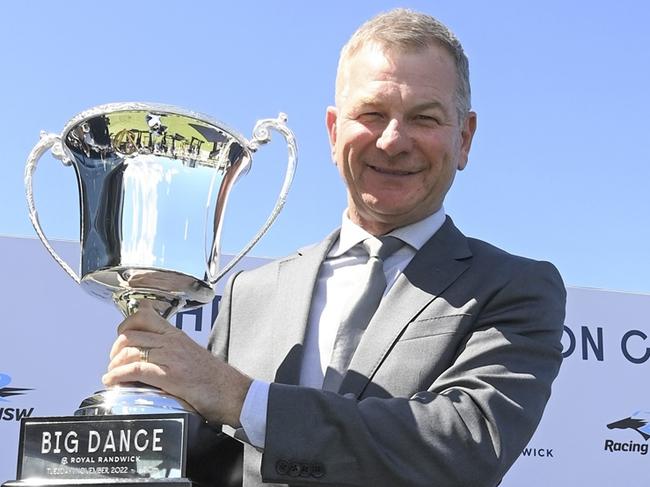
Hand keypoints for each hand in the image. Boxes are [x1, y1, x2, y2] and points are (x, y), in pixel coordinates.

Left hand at [102, 301, 251, 426]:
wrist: (233, 392)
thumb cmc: (217, 379)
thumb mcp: (193, 356)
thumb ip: (174, 352)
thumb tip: (155, 358)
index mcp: (178, 336)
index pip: (146, 315)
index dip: (127, 324)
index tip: (121, 335)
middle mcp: (173, 342)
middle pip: (131, 333)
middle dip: (115, 347)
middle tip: (114, 359)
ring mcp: (171, 358)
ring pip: (130, 349)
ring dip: (114, 363)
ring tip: (112, 373)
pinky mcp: (170, 376)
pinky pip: (135, 369)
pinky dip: (118, 375)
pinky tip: (113, 380)